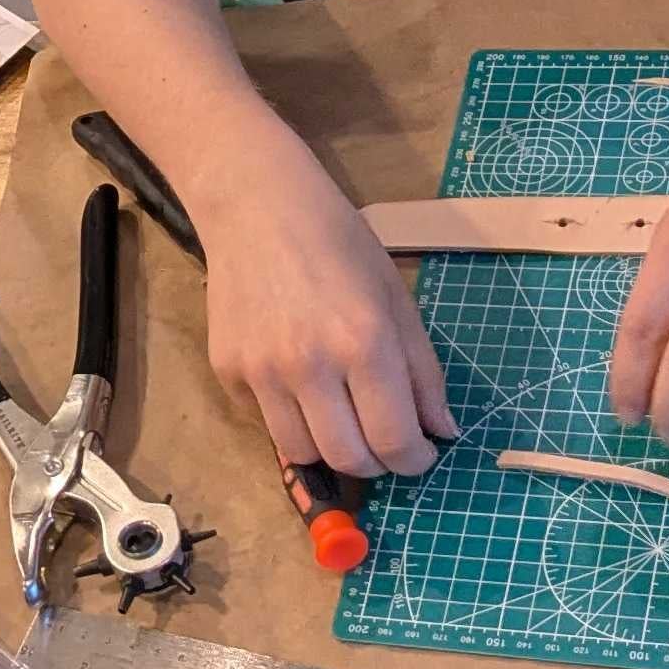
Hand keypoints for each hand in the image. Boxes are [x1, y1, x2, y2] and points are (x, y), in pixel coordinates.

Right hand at [194, 144, 453, 480]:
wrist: (257, 205)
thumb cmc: (339, 242)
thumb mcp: (395, 298)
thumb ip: (422, 371)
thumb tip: (442, 431)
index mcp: (364, 342)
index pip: (395, 440)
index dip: (415, 460)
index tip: (420, 453)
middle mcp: (310, 365)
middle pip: (349, 459)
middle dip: (377, 463)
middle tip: (384, 444)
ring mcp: (261, 371)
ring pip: (302, 453)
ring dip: (332, 450)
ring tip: (344, 421)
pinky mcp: (227, 370)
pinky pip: (265, 422)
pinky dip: (290, 417)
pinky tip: (298, 383)